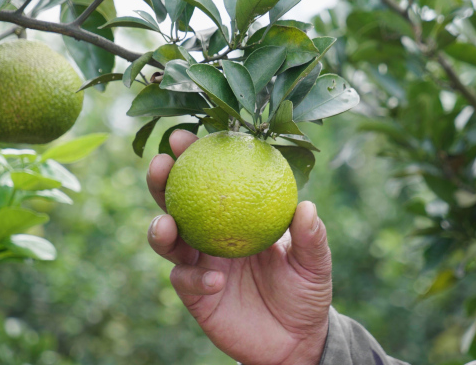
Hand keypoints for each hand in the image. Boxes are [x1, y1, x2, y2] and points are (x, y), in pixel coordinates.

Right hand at [146, 130, 332, 364]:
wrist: (295, 339)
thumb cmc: (305, 291)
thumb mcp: (314, 263)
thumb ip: (310, 238)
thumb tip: (306, 207)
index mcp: (237, 215)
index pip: (213, 179)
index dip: (196, 156)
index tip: (184, 136)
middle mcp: (212, 234)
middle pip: (177, 202)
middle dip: (162, 181)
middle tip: (160, 165)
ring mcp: (200, 263)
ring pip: (168, 240)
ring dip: (161, 229)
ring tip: (167, 225)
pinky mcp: (194, 295)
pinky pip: (186, 281)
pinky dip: (196, 277)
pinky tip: (213, 278)